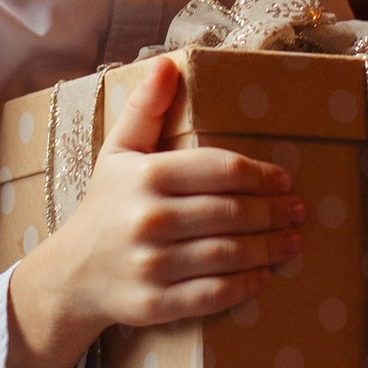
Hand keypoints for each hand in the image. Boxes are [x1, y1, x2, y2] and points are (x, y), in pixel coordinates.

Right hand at [5, 54, 301, 367]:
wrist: (71, 273)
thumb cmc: (105, 205)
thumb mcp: (118, 151)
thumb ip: (145, 107)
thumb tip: (168, 63)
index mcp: (145, 176)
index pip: (221, 171)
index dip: (260, 175)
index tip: (284, 179)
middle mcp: (149, 219)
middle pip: (232, 213)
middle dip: (273, 212)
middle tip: (296, 211)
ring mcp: (152, 265)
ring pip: (229, 255)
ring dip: (270, 248)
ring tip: (292, 240)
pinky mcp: (156, 303)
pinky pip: (214, 295)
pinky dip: (247, 285)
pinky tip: (265, 275)